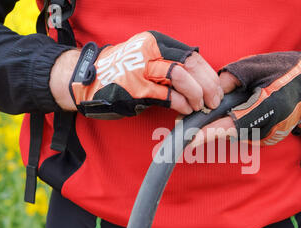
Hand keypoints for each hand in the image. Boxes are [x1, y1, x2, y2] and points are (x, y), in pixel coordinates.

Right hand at [50, 31, 222, 117]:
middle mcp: (151, 52)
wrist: (86, 80)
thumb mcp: (146, 59)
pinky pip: (168, 96)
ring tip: (197, 107)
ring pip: (182, 77)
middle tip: (212, 102)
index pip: (192, 56)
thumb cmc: (121, 73)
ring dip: (196, 95)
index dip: (208, 75)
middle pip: (191, 66)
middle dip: (208, 87)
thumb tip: (200, 81)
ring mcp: (143, 69)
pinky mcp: (136, 88)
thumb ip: (170, 65)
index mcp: (156, 43)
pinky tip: (184, 110)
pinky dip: (181, 105)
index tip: (215, 90)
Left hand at [191, 51, 300, 146]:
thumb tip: (208, 96)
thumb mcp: (254, 67)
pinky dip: (236, 124)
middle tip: (191, 121)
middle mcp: (267, 128)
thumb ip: (229, 80)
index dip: (208, 133)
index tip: (189, 140)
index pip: (230, 126)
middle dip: (211, 126)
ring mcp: (269, 136)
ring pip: (236, 133)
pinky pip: (245, 133)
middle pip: (230, 132)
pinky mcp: (269, 138)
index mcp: (265, 109)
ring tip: (225, 109)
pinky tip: (240, 111)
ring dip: (225, 124)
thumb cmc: (285, 70)